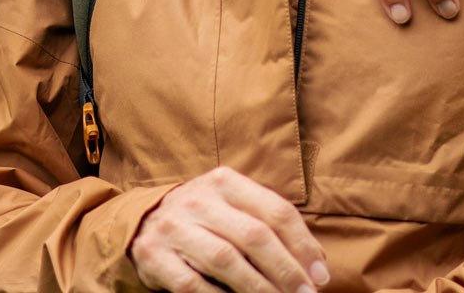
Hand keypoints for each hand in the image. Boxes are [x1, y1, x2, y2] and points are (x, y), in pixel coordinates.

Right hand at [129, 167, 328, 292]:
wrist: (143, 220)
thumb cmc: (204, 217)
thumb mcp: (232, 205)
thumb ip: (268, 223)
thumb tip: (316, 262)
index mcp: (223, 182)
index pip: (274, 210)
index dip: (303, 244)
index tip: (320, 274)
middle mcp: (198, 199)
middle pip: (254, 235)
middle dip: (286, 271)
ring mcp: (174, 227)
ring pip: (226, 260)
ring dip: (260, 289)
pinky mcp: (154, 256)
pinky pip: (194, 285)